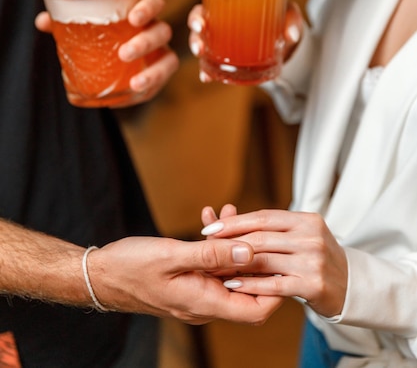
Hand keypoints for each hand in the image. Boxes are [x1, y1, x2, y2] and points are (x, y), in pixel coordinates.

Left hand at [36, 0, 179, 103]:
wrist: (108, 59)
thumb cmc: (97, 34)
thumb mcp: (82, 26)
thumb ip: (64, 21)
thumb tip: (43, 21)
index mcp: (140, 13)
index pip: (155, 2)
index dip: (148, 8)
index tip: (133, 18)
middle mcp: (155, 31)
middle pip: (162, 31)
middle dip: (146, 42)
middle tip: (123, 53)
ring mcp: (160, 54)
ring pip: (169, 60)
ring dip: (155, 72)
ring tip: (135, 84)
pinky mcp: (158, 76)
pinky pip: (160, 84)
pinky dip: (149, 90)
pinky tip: (132, 95)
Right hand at [88, 235, 282, 323]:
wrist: (100, 274)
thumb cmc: (129, 268)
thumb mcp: (171, 256)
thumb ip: (211, 255)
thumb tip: (249, 253)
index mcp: (204, 302)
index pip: (256, 309)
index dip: (275, 289)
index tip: (279, 260)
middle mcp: (204, 303)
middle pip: (246, 288)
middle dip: (254, 256)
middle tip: (255, 227)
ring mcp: (196, 293)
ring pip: (228, 271)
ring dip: (232, 244)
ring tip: (229, 214)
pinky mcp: (188, 281)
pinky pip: (210, 265)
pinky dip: (214, 244)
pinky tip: (209, 220)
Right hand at [187, 0, 303, 81]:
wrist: (286, 49)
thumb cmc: (283, 22)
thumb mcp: (290, 16)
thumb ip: (292, 21)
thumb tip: (291, 35)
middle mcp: (221, 15)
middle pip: (199, 12)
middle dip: (194, 19)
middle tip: (200, 27)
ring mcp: (220, 36)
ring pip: (199, 37)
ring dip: (195, 43)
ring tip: (200, 52)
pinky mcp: (223, 56)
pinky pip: (209, 62)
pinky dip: (206, 70)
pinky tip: (206, 76)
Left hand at [200, 209, 347, 317]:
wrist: (351, 285)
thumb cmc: (317, 258)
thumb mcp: (302, 234)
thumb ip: (275, 228)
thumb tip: (233, 218)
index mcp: (306, 219)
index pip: (263, 217)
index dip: (235, 222)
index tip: (211, 227)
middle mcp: (311, 237)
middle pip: (261, 237)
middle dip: (229, 242)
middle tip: (206, 246)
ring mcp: (313, 260)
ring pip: (264, 260)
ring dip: (235, 264)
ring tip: (214, 266)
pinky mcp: (312, 284)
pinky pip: (273, 284)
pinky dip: (250, 284)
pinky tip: (233, 284)